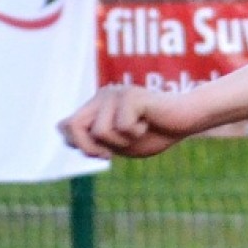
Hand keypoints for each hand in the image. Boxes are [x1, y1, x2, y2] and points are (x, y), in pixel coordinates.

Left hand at [58, 85, 187, 159]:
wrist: (185, 121)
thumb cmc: (155, 133)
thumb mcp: (120, 144)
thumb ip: (94, 141)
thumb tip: (62, 129)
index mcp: (95, 107)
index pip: (65, 127)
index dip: (79, 146)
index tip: (101, 153)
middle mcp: (101, 96)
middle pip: (73, 127)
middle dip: (90, 148)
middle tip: (112, 153)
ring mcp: (115, 94)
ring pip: (100, 132)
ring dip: (122, 142)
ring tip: (140, 130)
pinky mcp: (130, 96)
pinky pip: (123, 127)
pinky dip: (138, 134)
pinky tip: (149, 123)